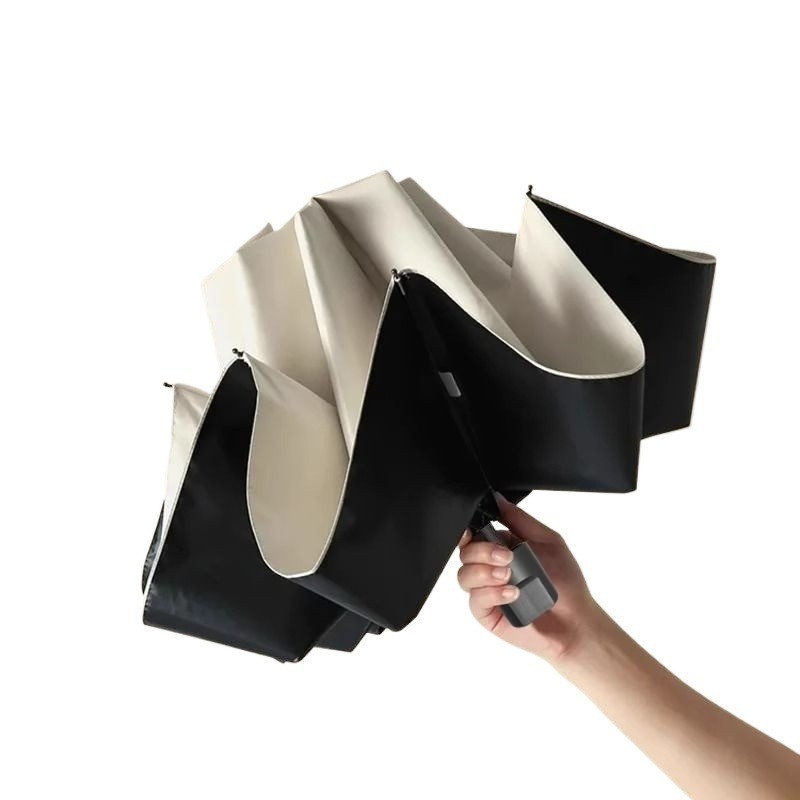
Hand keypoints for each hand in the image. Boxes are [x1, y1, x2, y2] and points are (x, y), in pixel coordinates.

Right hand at [457, 495, 601, 663]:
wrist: (576, 620)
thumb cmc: (565, 582)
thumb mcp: (548, 540)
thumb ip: (520, 519)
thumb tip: (498, 499)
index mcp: (500, 547)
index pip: (473, 534)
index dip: (468, 531)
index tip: (474, 531)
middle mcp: (489, 568)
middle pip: (465, 552)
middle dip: (482, 552)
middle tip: (507, 557)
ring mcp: (486, 591)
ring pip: (464, 576)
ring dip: (485, 573)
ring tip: (509, 576)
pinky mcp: (486, 613)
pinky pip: (474, 600)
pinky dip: (492, 594)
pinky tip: (512, 594)